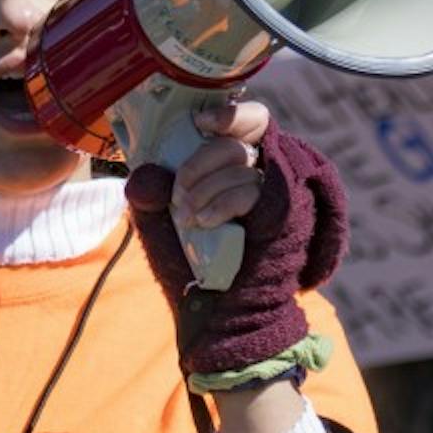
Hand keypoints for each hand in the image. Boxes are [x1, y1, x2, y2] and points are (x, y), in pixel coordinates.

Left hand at [125, 100, 349, 376]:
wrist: (216, 321)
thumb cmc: (191, 272)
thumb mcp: (159, 227)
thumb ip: (149, 196)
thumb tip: (146, 172)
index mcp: (240, 170)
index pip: (249, 121)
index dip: (230, 112)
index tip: (201, 122)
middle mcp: (267, 176)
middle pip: (242, 135)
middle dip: (201, 159)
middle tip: (181, 192)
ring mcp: (280, 195)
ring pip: (242, 160)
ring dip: (204, 185)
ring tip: (189, 216)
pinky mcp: (286, 215)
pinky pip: (251, 187)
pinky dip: (221, 201)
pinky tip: (204, 221)